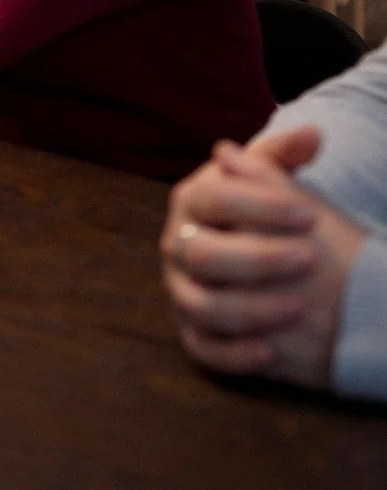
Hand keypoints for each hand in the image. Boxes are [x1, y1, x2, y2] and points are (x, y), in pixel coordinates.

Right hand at [161, 129, 366, 388]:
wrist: (265, 258)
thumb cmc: (269, 215)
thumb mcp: (274, 180)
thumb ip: (285, 156)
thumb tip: (312, 135)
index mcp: (191, 199)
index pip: (214, 197)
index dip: (261, 205)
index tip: (309, 214)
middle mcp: (176, 244)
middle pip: (202, 254)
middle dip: (259, 258)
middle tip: (309, 259)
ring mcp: (181, 291)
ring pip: (203, 306)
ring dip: (251, 309)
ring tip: (299, 306)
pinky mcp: (194, 333)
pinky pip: (205, 350)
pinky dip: (235, 355)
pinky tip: (271, 351)